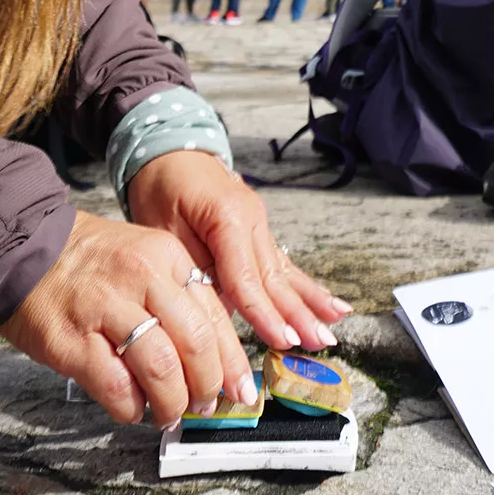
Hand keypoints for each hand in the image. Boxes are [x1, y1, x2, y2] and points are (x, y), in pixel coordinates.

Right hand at [0, 210, 254, 428]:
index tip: (240, 386)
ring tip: (169, 413)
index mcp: (168, 256)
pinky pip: (117, 386)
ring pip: (162, 367)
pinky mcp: (74, 342)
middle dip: (208, 383)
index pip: (215, 313)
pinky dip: (131, 407)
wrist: (27, 248)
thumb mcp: (146, 254)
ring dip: (172, 401)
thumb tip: (210, 350)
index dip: (233, 358)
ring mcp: (108, 309)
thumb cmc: (91, 260)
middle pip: (196, 341)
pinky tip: (132, 408)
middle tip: (204, 404)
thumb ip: (179, 294)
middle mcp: (143, 277)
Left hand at [127, 151, 349, 357]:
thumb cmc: (161, 189)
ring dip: (309, 303)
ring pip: (285, 271)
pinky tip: (329, 303)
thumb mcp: (164, 230)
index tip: (282, 340)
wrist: (170, 152)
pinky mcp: (259, 232)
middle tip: (318, 342)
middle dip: (297, 313)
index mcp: (228, 216)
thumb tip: (219, 310)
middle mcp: (252, 219)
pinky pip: (282, 264)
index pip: (245, 277)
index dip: (263, 313)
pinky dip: (304, 286)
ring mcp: (260, 224)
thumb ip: (194, 270)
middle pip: (274, 276)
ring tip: (332, 327)